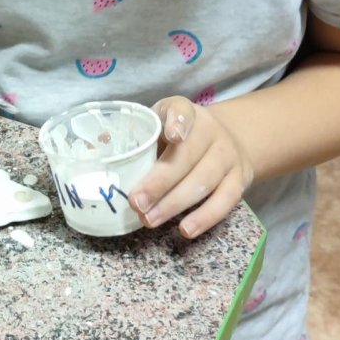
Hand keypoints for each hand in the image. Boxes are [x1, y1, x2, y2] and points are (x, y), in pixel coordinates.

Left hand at [129, 97, 253, 238]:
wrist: (230, 138)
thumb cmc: (181, 137)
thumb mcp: (162, 125)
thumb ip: (139, 138)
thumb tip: (99, 154)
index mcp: (187, 113)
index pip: (182, 110)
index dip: (178, 121)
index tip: (171, 135)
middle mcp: (211, 131)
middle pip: (187, 156)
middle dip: (160, 182)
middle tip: (136, 202)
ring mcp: (228, 156)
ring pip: (205, 181)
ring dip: (175, 203)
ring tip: (150, 220)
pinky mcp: (240, 180)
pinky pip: (225, 201)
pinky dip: (205, 217)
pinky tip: (185, 230)